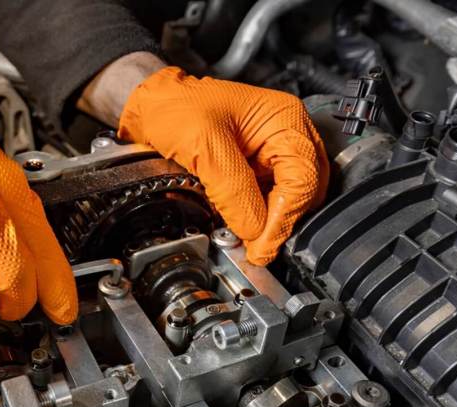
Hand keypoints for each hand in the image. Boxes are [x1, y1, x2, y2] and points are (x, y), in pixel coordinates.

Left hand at [115, 66, 328, 264]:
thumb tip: (255, 229)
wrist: (151, 108)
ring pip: (287, 202)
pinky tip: (241, 228)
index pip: (303, 178)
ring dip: (269, 224)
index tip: (262, 245)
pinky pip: (266, 203)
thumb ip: (232, 189)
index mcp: (285, 120)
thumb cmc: (175, 107)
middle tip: (256, 249)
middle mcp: (285, 138)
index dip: (284, 217)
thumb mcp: (203, 143)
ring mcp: (271, 156)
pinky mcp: (255, 173)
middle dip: (281, 222)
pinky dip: (257, 219)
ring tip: (246, 242)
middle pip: (304, 192)